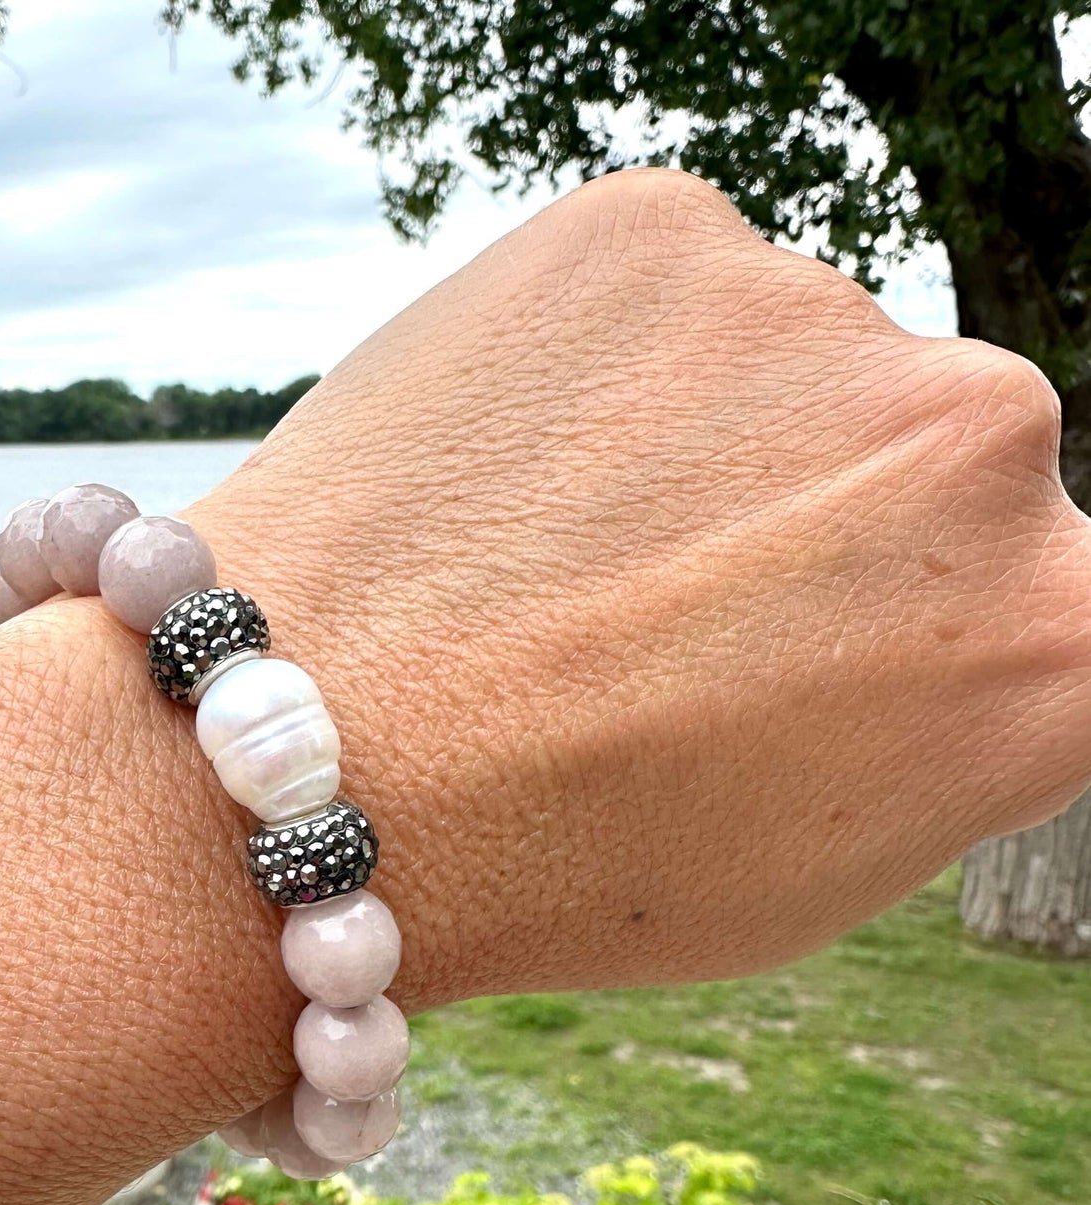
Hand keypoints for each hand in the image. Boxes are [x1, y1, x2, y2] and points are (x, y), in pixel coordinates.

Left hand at [192, 169, 1087, 1007]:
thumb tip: (948, 604)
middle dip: (816, 522)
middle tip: (661, 606)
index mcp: (1062, 633)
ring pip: (788, 362)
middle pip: (925, 456)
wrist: (306, 766)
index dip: (894, 629)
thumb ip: (944, 713)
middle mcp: (985, 439)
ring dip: (706, 436)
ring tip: (557, 550)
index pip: (1030, 587)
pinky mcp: (654, 225)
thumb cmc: (558, 862)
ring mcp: (814, 309)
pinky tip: (510, 469)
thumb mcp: (822, 860)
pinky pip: (668, 292)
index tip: (801, 653)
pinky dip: (604, 363)